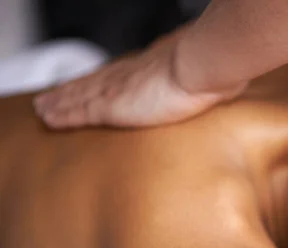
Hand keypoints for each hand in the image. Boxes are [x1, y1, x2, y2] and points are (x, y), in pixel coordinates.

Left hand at [34, 29, 246, 128]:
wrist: (202, 66)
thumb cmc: (208, 70)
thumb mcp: (203, 76)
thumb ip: (200, 81)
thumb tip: (219, 86)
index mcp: (149, 69)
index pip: (117, 76)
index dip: (101, 82)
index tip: (90, 85)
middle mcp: (129, 75)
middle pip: (92, 83)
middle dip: (73, 90)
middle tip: (54, 98)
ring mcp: (117, 88)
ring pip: (79, 95)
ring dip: (60, 101)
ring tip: (44, 108)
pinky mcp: (111, 105)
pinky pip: (79, 110)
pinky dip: (62, 113)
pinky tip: (48, 117)